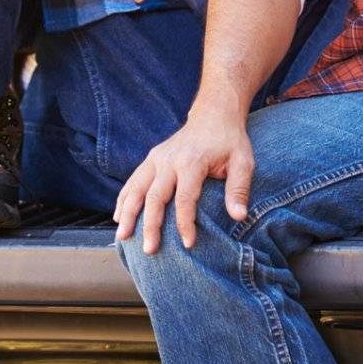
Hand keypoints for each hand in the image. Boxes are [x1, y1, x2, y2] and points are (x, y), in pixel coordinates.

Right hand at [113, 108, 253, 252]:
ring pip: (136, 188)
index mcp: (191, 161)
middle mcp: (169, 159)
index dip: (185, 223)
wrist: (213, 113)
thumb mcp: (243, 161)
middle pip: (154, 196)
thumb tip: (239, 216)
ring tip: (122, 237)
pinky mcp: (151, 159)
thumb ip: (239, 189)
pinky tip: (118, 217)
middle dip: (150, 225)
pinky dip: (124, 200)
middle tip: (149, 250)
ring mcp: (156, 158)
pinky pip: (132, 181)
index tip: (188, 244)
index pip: (185, 198)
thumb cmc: (230, 141)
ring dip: (128, 213)